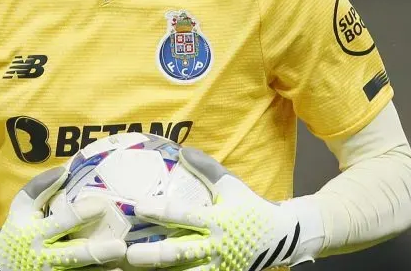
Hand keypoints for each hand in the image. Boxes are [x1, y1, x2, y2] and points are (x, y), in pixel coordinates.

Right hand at [0, 167, 127, 270]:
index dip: (84, 212)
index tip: (103, 205)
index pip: (64, 221)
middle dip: (98, 252)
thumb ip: (41, 187)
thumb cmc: (17, 228)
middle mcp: (44, 256)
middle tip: (120, 247)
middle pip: (75, 255)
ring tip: (121, 266)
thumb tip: (65, 170)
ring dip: (101, 270)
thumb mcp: (22, 206)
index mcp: (35, 233)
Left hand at [126, 148, 309, 270]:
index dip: (159, 211)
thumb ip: (206, 168)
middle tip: (129, 253)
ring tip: (135, 270)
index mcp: (217, 220)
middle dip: (153, 254)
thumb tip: (183, 151)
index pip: (183, 215)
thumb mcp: (231, 185)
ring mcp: (218, 266)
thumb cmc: (250, 207)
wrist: (281, 237)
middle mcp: (215, 246)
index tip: (138, 207)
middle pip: (179, 253)